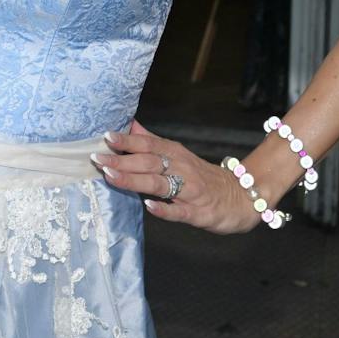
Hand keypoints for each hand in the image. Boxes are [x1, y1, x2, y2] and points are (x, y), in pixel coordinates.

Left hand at [92, 121, 259, 233]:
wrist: (243, 197)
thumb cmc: (203, 177)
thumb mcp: (178, 154)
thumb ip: (152, 142)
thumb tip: (129, 124)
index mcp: (175, 154)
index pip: (148, 144)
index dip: (126, 140)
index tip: (105, 136)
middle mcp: (182, 169)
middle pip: (149, 162)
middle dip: (121, 160)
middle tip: (96, 158)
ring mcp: (190, 191)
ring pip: (159, 183)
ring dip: (133, 179)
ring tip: (111, 175)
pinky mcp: (199, 213)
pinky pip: (180, 211)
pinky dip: (164, 209)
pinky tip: (148, 206)